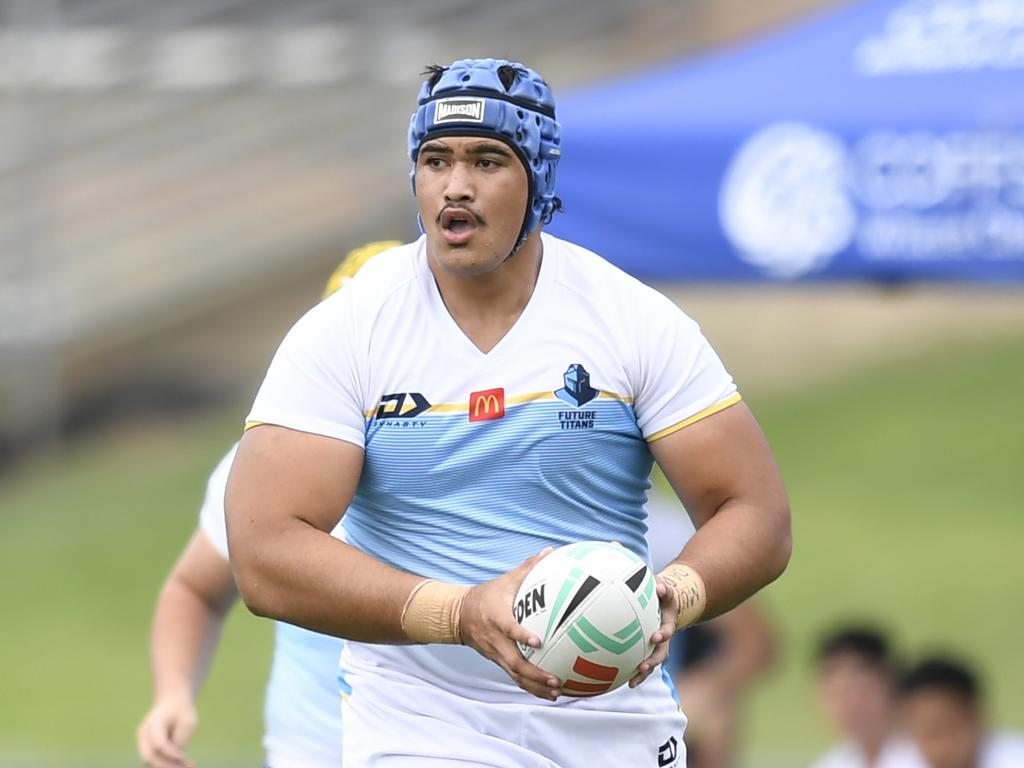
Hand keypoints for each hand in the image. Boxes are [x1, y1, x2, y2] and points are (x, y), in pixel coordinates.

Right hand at [136, 691, 197, 767]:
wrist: (171, 703)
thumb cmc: (182, 711)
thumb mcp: (188, 721)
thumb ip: (181, 739)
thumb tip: (176, 759)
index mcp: (154, 723)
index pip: (160, 744)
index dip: (172, 754)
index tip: (187, 760)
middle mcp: (144, 734)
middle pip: (150, 757)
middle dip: (167, 766)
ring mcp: (142, 743)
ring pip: (150, 762)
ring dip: (166, 766)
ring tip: (187, 766)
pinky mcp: (147, 749)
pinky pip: (154, 761)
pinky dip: (166, 765)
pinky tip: (182, 766)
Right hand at [458, 548, 562, 700]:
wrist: (459, 615)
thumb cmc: (487, 595)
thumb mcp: (505, 580)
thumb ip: (528, 567)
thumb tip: (550, 551)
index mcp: (496, 617)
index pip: (508, 628)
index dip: (521, 635)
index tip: (537, 642)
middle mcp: (495, 639)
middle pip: (513, 661)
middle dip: (534, 673)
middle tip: (555, 679)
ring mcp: (496, 653)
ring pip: (515, 674)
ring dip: (535, 686)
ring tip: (556, 692)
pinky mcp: (498, 661)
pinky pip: (514, 677)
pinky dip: (531, 687)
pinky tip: (548, 693)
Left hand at [629, 577, 679, 688]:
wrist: (665, 606)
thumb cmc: (660, 595)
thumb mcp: (664, 589)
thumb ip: (663, 588)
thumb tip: (659, 586)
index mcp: (668, 623)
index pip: (667, 630)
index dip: (663, 634)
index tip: (655, 637)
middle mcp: (664, 639)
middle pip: (661, 653)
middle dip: (653, 660)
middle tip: (643, 665)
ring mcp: (657, 648)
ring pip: (653, 663)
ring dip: (645, 673)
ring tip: (633, 682)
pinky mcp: (648, 652)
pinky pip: (643, 666)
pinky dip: (636, 675)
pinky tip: (626, 683)